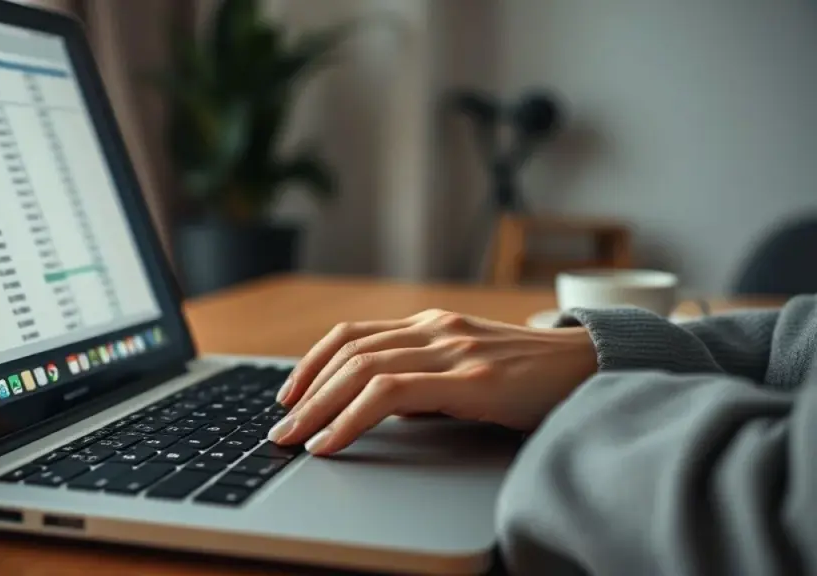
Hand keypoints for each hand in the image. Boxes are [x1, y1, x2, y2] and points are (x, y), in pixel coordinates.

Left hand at [267, 309, 598, 455]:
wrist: (593, 368)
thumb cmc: (531, 377)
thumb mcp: (469, 370)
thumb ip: (425, 381)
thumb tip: (378, 408)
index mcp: (431, 325)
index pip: (353, 336)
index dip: (313, 364)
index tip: (290, 395)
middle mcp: (435, 329)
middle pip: (348, 353)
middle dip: (305, 392)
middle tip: (279, 427)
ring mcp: (451, 349)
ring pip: (362, 369)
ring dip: (318, 406)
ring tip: (294, 438)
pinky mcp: (469, 378)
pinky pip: (391, 393)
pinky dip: (352, 417)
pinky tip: (333, 440)